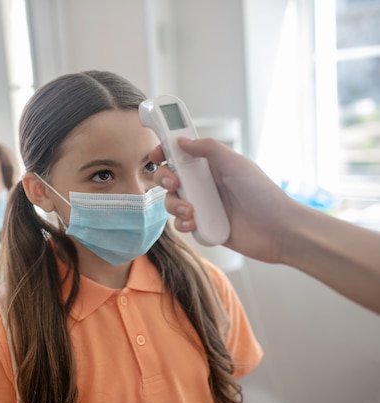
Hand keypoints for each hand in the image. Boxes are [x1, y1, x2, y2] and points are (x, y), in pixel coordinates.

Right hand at [151, 137, 297, 263]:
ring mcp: (203, 206)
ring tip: (192, 211)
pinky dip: (183, 224)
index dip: (165, 153)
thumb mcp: (235, 164)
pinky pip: (181, 224)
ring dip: (175, 205)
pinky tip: (195, 224)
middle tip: (175, 183)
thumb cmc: (262, 195)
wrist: (278, 231)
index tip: (157, 156)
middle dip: (166, 180)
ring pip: (172, 202)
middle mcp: (204, 184)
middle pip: (170, 178)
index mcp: (211, 166)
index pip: (181, 155)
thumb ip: (208, 149)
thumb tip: (181, 140)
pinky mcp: (203, 226)